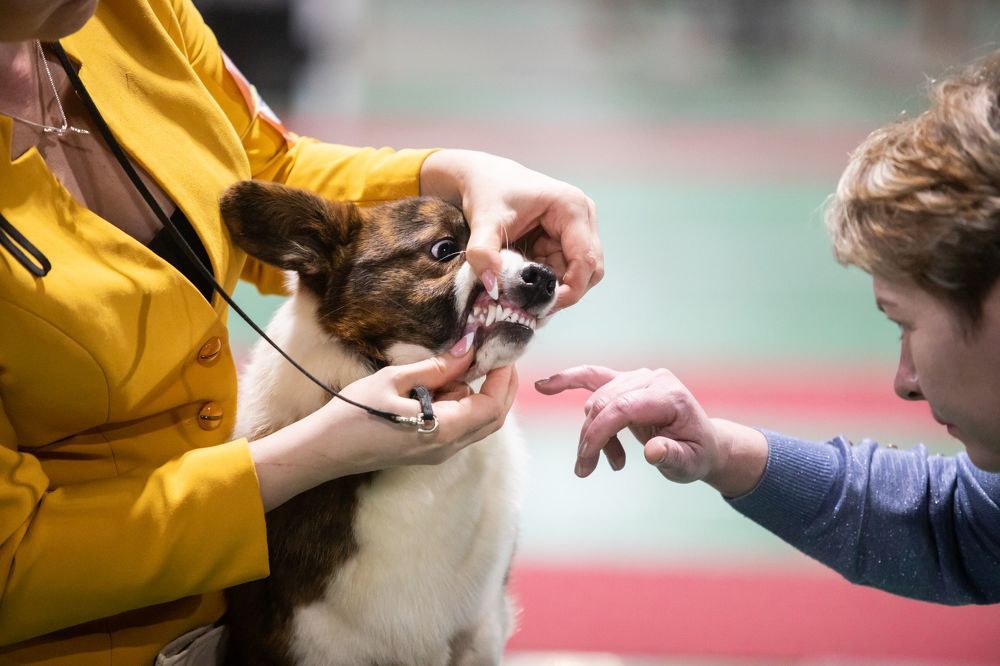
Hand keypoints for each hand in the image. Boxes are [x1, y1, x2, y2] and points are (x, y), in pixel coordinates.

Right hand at [251, 348, 517, 510]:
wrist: (325, 449)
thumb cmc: (354, 413)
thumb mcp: (394, 380)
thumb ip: (436, 368)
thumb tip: (468, 352)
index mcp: (444, 430)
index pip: (494, 406)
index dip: (504, 379)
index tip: (502, 352)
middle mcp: (448, 447)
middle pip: (494, 418)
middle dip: (502, 386)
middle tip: (496, 355)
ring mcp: (439, 453)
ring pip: (479, 424)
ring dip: (480, 394)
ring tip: (461, 364)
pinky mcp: (429, 451)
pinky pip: (460, 427)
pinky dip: (463, 404)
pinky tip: (444, 384)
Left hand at [420, 149, 602, 311]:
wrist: (484, 179)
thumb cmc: (488, 194)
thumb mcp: (483, 224)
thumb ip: (483, 253)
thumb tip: (494, 287)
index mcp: (571, 207)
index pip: (586, 259)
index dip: (571, 289)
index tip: (544, 306)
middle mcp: (584, 216)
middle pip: (590, 269)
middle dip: (565, 290)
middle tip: (534, 304)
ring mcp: (580, 226)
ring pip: (581, 271)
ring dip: (555, 284)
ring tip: (525, 287)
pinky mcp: (570, 237)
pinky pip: (568, 267)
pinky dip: (549, 278)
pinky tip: (526, 276)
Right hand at [534, 365, 766, 494]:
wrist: (702, 443)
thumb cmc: (696, 454)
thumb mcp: (690, 463)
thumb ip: (672, 457)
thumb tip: (654, 451)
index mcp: (670, 395)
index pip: (624, 407)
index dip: (600, 432)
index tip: (585, 459)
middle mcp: (652, 379)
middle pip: (605, 404)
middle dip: (590, 438)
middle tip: (585, 470)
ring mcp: (637, 377)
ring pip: (596, 401)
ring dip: (591, 433)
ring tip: (605, 464)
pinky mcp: (625, 382)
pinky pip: (591, 377)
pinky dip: (568, 380)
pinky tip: (544, 386)